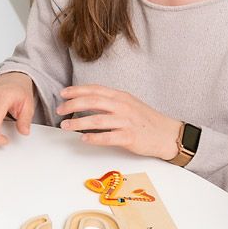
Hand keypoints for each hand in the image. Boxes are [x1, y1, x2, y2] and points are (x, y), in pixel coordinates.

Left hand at [56, 85, 180, 159]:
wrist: (167, 134)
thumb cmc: (146, 120)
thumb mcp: (129, 104)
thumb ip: (110, 102)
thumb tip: (87, 101)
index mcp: (121, 96)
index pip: (95, 90)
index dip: (77, 90)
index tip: (63, 94)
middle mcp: (122, 106)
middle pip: (93, 102)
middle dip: (73, 105)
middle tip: (60, 110)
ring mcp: (126, 121)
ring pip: (97, 120)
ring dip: (78, 122)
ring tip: (66, 126)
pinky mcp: (130, 137)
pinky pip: (108, 137)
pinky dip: (94, 138)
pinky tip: (83, 139)